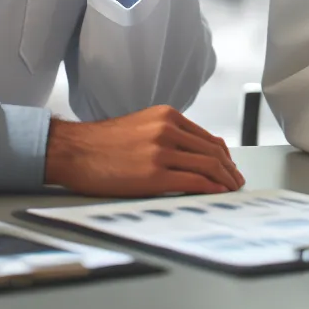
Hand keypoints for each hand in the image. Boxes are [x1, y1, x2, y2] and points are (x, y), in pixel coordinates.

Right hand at [44, 106, 245, 196]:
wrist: (72, 150)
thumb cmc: (100, 144)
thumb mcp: (140, 127)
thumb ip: (167, 135)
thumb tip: (194, 153)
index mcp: (166, 116)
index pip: (207, 137)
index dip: (224, 155)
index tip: (229, 166)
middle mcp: (167, 129)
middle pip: (212, 151)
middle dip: (229, 169)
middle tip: (236, 181)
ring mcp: (161, 150)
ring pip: (207, 165)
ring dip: (224, 180)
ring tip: (230, 190)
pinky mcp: (153, 173)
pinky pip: (193, 181)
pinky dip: (210, 188)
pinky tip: (216, 193)